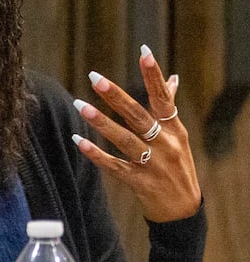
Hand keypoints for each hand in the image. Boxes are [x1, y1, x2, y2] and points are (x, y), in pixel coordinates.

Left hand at [73, 46, 201, 221]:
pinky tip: (78, 141)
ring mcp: (152, 164)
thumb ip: (169, 107)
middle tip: (95, 78)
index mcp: (175, 129)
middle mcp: (165, 144)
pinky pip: (114, 166)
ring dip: (101, 122)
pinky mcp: (139, 182)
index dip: (153, 75)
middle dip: (116, 96)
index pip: (163, 97)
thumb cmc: (177, 166)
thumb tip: (173, 78)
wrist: (182, 209)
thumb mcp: (178, 136)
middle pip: (139, 116)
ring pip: (124, 139)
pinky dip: (96, 154)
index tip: (144, 52)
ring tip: (79, 105)